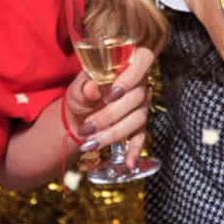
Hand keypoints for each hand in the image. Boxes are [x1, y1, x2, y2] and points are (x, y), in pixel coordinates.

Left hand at [64, 45, 154, 167]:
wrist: (80, 114)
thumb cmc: (83, 93)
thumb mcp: (78, 87)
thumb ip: (85, 86)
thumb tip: (92, 88)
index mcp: (128, 66)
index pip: (145, 59)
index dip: (133, 75)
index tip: (113, 92)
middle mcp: (140, 84)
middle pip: (137, 97)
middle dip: (110, 115)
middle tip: (87, 126)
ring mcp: (141, 106)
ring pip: (137, 119)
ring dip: (113, 133)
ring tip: (90, 143)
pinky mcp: (138, 127)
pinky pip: (141, 138)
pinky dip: (135, 151)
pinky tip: (129, 163)